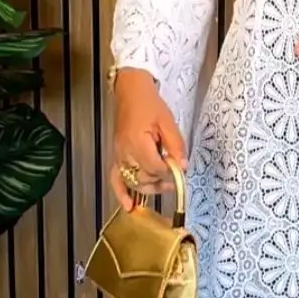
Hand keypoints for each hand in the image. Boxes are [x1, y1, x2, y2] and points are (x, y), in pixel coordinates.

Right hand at [109, 68, 186, 210]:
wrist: (131, 92)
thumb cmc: (150, 104)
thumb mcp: (168, 121)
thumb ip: (176, 145)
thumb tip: (183, 167)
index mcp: (138, 142)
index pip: (155, 168)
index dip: (170, 173)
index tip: (181, 172)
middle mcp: (124, 152)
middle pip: (143, 178)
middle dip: (161, 182)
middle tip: (177, 180)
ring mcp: (118, 155)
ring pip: (132, 181)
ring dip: (148, 187)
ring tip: (164, 187)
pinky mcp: (116, 156)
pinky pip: (115, 179)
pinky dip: (121, 193)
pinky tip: (128, 206)